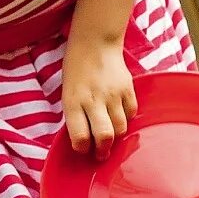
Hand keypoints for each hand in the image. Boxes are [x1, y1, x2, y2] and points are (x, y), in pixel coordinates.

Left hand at [59, 36, 135, 156]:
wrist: (95, 43)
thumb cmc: (76, 70)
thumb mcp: (67, 93)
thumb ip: (76, 115)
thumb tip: (85, 141)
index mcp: (74, 101)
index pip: (80, 136)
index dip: (82, 148)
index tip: (83, 148)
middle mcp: (94, 99)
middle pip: (105, 137)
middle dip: (103, 151)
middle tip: (101, 154)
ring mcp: (113, 94)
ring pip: (120, 128)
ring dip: (115, 137)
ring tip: (110, 135)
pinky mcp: (128, 89)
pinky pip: (131, 113)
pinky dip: (126, 119)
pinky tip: (118, 116)